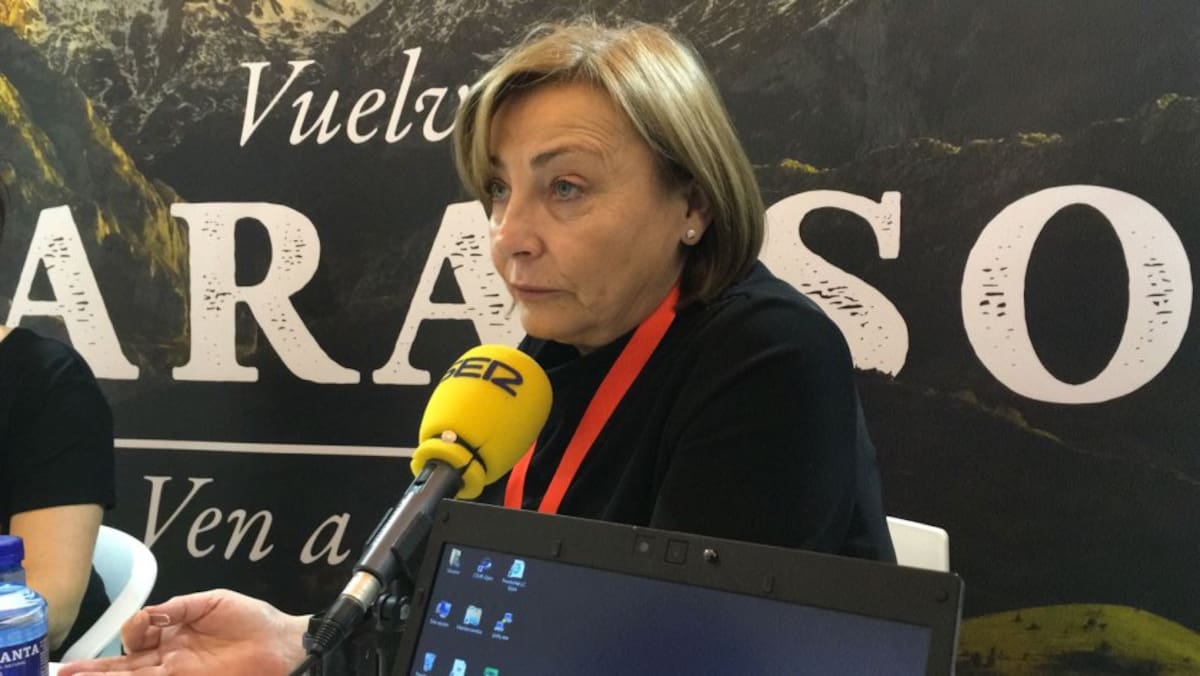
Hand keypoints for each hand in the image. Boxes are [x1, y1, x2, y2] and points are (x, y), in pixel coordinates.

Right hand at [58, 589, 308, 675]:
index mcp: (174, 632)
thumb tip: (147, 614)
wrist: (282, 644)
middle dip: (94, 670)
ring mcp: (178, 674)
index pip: (136, 635)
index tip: (142, 629)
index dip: (132, 631)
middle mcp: (170, 657)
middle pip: (125, 666)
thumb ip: (177, 607)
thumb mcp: (212, 602)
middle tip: (63, 673)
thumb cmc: (253, 620)